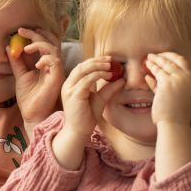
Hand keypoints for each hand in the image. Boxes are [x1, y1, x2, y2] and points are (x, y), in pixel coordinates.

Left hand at [7, 28, 63, 135]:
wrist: (32, 115)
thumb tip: (7, 46)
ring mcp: (56, 71)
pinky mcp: (57, 78)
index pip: (44, 42)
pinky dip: (45, 58)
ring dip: (40, 44)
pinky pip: (56, 62)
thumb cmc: (29, 98)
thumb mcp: (20, 75)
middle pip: (51, 41)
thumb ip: (16, 61)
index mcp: (45, 63)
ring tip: (26, 48)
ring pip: (54, 49)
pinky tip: (35, 64)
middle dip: (37, 34)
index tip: (19, 31)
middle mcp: (53, 65)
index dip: (34, 34)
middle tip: (21, 31)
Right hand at [52, 56, 124, 170]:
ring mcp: (69, 89)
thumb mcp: (101, 98)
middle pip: (82, 65)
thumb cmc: (88, 115)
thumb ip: (109, 88)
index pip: (83, 66)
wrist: (80, 130)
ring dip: (98, 66)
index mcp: (72, 83)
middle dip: (97, 60)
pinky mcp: (74, 95)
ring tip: (110, 66)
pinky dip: (98, 75)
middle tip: (111, 59)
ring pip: (83, 70)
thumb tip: (121, 79)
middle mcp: (68, 84)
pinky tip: (108, 76)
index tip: (109, 59)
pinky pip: (86, 80)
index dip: (95, 60)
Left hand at [144, 52, 190, 125]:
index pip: (183, 62)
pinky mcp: (167, 83)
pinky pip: (157, 71)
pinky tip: (147, 67)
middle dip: (162, 56)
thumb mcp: (174, 95)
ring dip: (155, 60)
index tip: (164, 55)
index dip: (172, 56)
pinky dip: (151, 68)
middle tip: (153, 55)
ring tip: (148, 59)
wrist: (174, 123)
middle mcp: (188, 78)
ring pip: (165, 64)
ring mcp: (178, 79)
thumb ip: (164, 84)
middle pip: (174, 60)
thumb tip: (151, 76)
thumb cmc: (174, 112)